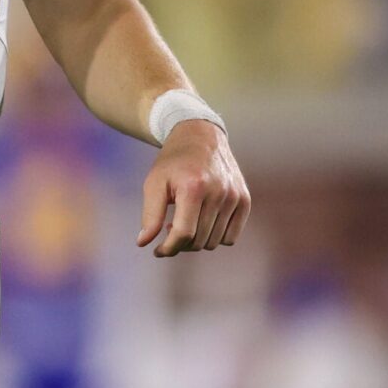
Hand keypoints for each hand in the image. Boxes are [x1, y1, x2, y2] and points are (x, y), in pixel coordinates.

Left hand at [137, 120, 249, 257]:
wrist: (200, 137)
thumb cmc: (173, 161)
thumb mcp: (154, 183)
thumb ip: (149, 215)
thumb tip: (143, 243)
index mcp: (193, 187)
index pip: (183, 233)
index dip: (168, 248)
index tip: (158, 250)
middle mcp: (218, 192)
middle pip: (198, 241)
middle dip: (180, 243)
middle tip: (169, 230)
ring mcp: (234, 196)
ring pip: (214, 242)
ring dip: (197, 241)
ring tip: (185, 223)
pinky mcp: (245, 199)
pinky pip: (231, 237)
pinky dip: (215, 237)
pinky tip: (202, 224)